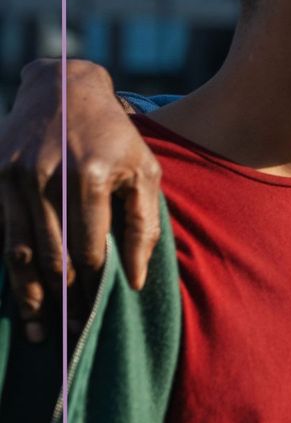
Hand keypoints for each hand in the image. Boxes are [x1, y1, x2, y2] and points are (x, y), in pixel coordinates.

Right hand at [0, 59, 161, 341]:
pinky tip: (19, 293)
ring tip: (38, 329)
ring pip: (18, 250)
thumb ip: (144, 224)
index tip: (95, 318)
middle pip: (51, 256)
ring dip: (27, 294)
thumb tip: (135, 278)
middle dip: (60, 301)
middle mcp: (45, 176)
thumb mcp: (144, 171)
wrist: (64, 87)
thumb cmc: (115, 136)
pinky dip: (9, 265)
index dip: (92, 288)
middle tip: (69, 335)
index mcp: (88, 176)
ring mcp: (12, 176)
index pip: (88, 249)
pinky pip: (0, 232)